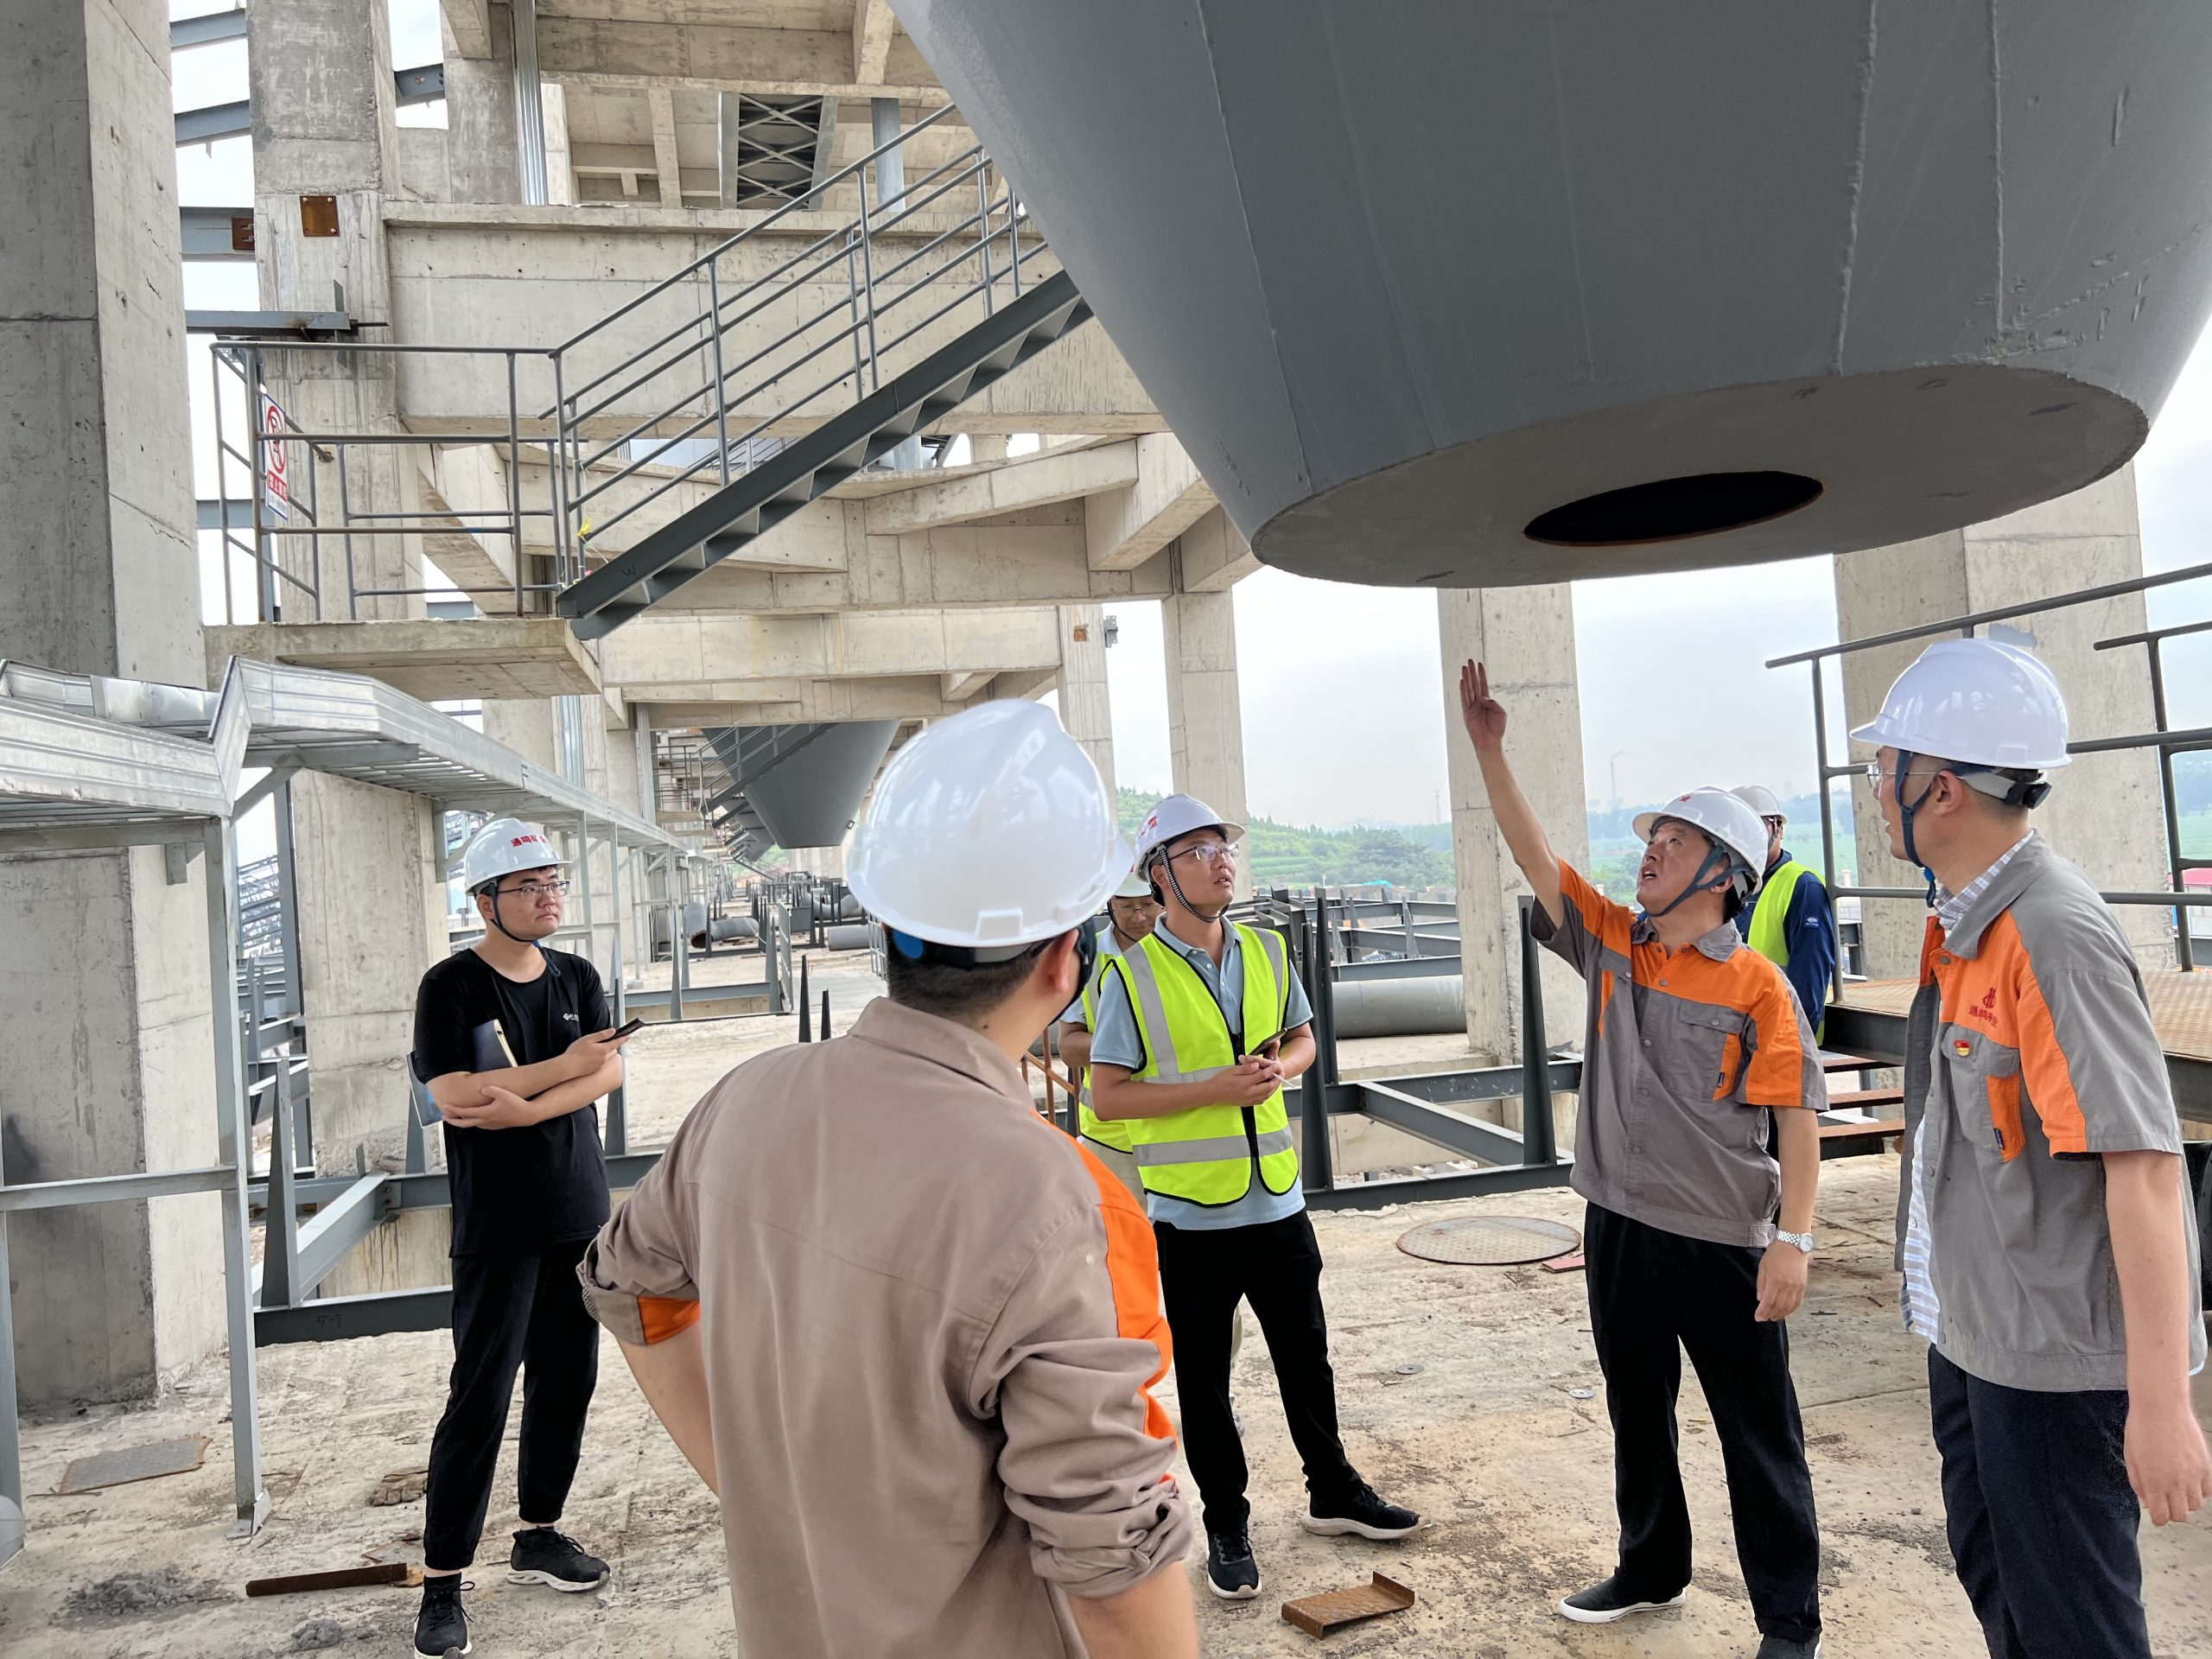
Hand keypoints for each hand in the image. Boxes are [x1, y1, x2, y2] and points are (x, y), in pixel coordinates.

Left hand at [442, 1083, 537, 1130]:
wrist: (527, 1115)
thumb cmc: (516, 1104)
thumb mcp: (504, 1093)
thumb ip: (491, 1090)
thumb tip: (482, 1088)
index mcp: (485, 1113)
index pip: (465, 1113)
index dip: (454, 1110)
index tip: (445, 1106)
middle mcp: (485, 1121)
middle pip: (464, 1123)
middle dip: (453, 1120)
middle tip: (444, 1117)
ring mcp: (490, 1125)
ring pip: (472, 1125)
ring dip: (463, 1121)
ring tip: (458, 1117)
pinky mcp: (495, 1126)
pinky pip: (480, 1125)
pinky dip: (473, 1122)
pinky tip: (474, 1118)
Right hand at [567, 1026, 633, 1076]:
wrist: (568, 1067)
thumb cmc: (576, 1052)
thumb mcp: (588, 1039)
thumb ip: (602, 1035)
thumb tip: (612, 1031)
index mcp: (604, 1049)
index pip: (617, 1042)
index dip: (624, 1038)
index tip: (629, 1036)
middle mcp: (604, 1058)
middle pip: (613, 1050)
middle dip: (610, 1046)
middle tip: (600, 1043)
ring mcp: (600, 1065)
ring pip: (607, 1057)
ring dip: (604, 1053)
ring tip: (592, 1051)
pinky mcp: (596, 1070)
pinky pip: (601, 1063)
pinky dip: (598, 1059)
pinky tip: (588, 1058)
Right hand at [1214, 1057, 1281, 1106]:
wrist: (1213, 1093)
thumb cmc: (1221, 1080)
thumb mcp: (1233, 1070)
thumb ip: (1246, 1068)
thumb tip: (1257, 1065)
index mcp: (1245, 1082)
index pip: (1262, 1075)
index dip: (1271, 1069)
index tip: (1275, 1065)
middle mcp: (1248, 1092)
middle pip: (1268, 1087)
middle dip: (1276, 1080)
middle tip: (1280, 1074)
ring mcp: (1248, 1099)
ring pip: (1266, 1095)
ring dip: (1274, 1088)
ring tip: (1277, 1081)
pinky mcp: (1247, 1103)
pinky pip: (1261, 1100)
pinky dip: (1267, 1095)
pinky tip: (1267, 1090)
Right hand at [1459, 659, 1506, 751]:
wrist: (1490, 741)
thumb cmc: (1497, 728)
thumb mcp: (1500, 712)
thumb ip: (1493, 702)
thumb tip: (1483, 697)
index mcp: (1487, 701)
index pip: (1483, 684)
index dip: (1481, 674)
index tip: (1479, 663)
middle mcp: (1478, 702)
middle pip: (1474, 683)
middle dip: (1472, 672)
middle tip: (1469, 661)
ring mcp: (1471, 707)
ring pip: (1468, 689)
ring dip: (1466, 677)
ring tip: (1464, 667)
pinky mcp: (1467, 713)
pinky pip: (1464, 699)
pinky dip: (1463, 690)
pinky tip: (1462, 681)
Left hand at [1754, 1241, 1807, 1321]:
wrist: (1792, 1244)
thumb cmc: (1775, 1253)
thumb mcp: (1763, 1267)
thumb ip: (1761, 1284)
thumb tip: (1760, 1299)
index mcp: (1775, 1281)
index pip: (1768, 1302)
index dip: (1762, 1312)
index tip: (1758, 1317)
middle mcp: (1787, 1286)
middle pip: (1778, 1306)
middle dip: (1770, 1315)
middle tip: (1764, 1319)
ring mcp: (1796, 1287)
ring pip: (1788, 1307)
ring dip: (1780, 1314)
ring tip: (1773, 1318)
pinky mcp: (1803, 1286)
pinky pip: (1797, 1302)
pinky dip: (1791, 1309)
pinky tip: (1785, 1312)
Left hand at [2125, 1394, 2211, 1524]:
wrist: (2161, 1407)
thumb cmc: (2141, 1429)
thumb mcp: (2131, 1458)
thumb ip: (2139, 1484)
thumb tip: (2148, 1504)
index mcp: (2153, 1483)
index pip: (2161, 1518)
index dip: (2158, 1518)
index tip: (2156, 1511)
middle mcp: (2175, 1483)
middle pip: (2180, 1516)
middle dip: (2172, 1511)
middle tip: (2166, 1498)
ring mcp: (2193, 1476)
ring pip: (2195, 1505)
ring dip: (2186, 1500)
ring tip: (2177, 1485)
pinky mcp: (2206, 1467)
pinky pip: (2208, 1491)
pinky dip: (2200, 1490)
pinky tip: (2190, 1479)